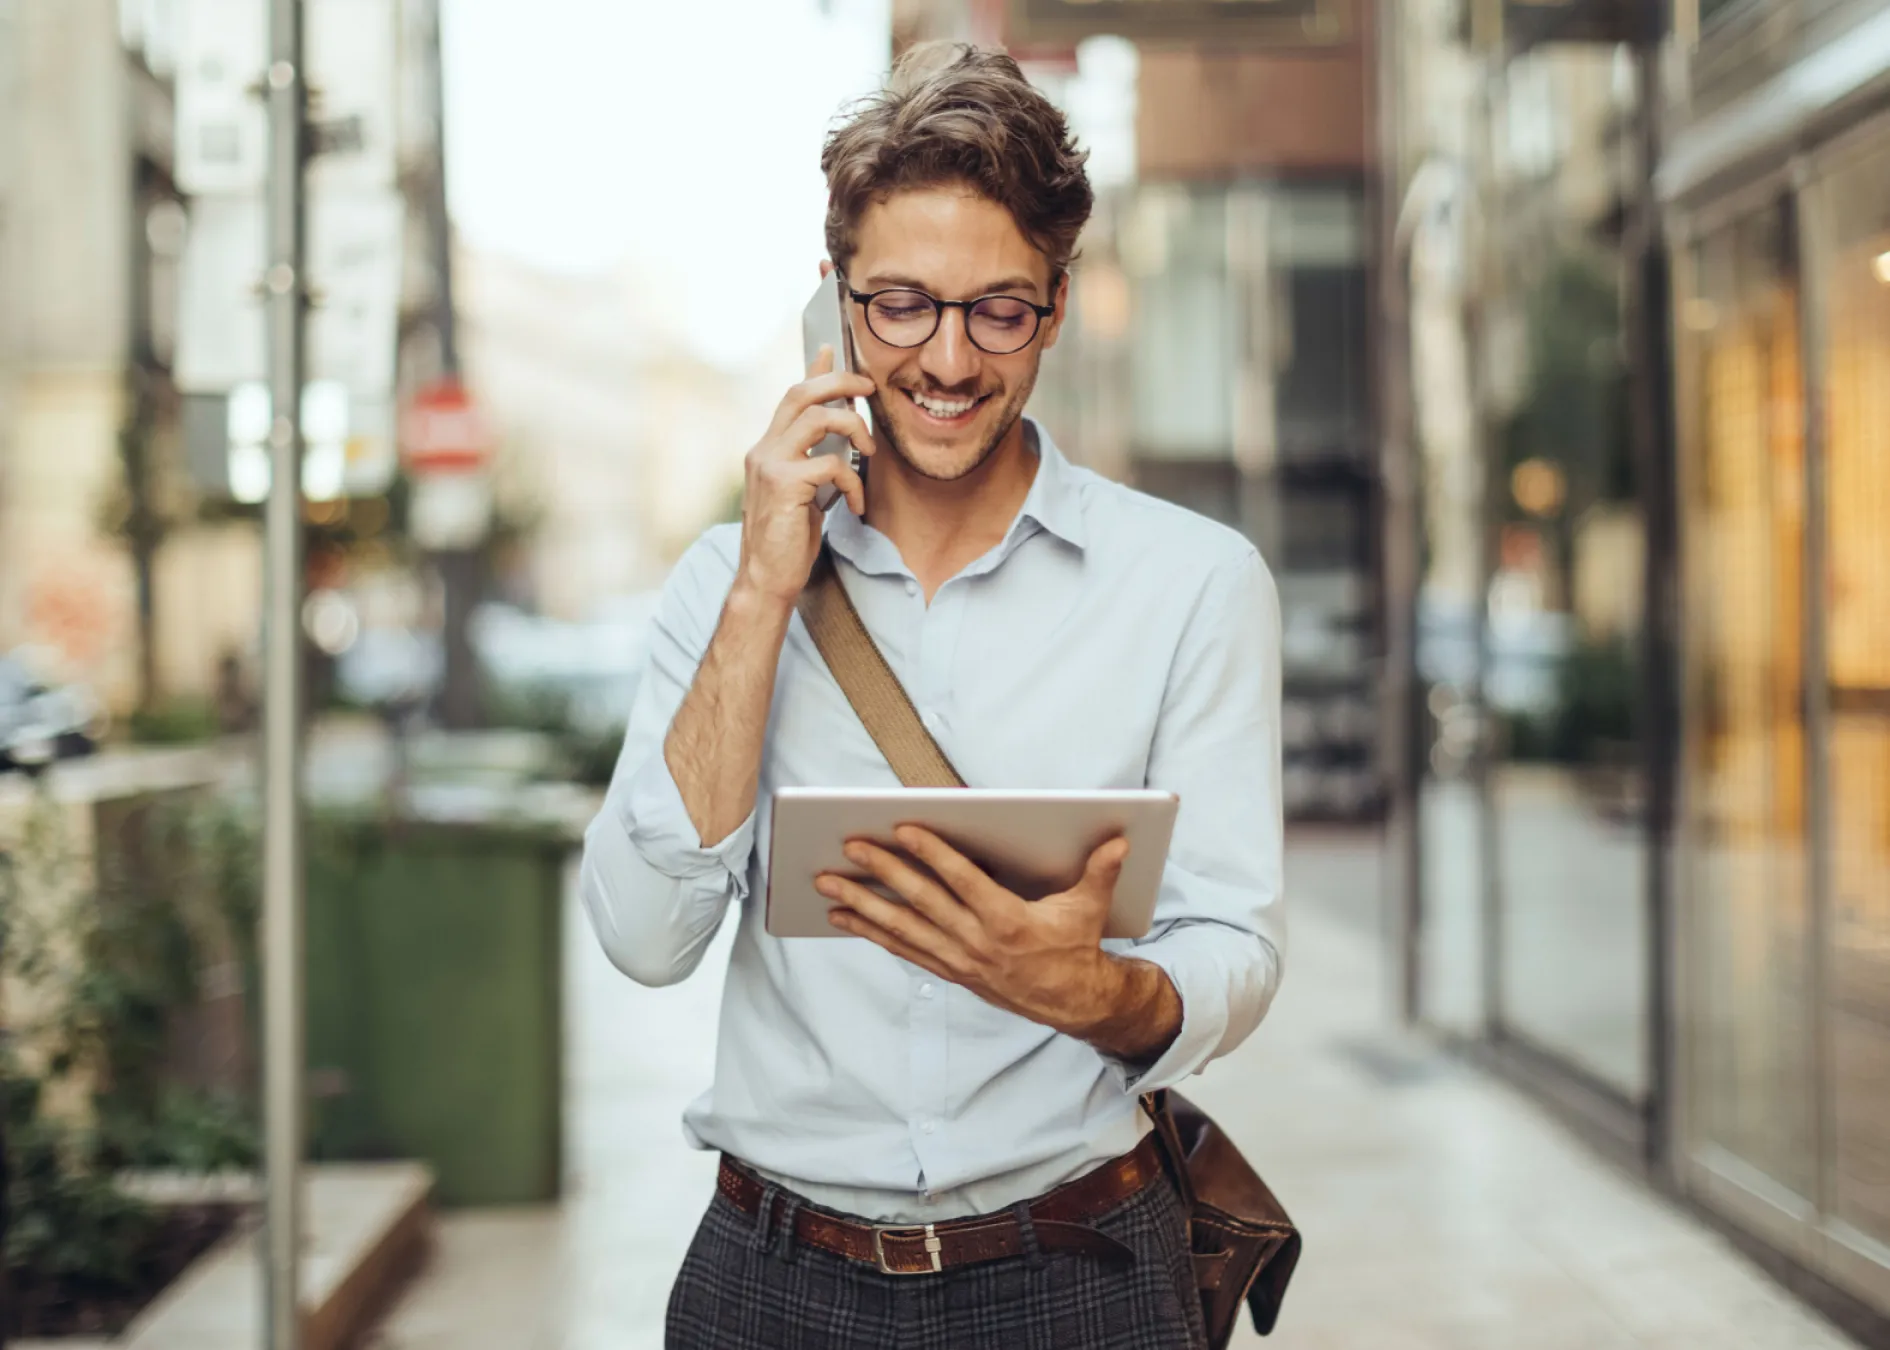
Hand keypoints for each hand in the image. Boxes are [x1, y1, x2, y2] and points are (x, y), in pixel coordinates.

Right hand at [735, 347, 876, 607]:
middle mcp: (763, 450)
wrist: (766, 579)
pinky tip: (856, 503)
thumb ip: (813, 463)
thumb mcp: (803, 493)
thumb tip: (838, 443)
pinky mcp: (784, 484)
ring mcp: (770, 464)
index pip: (791, 397)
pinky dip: (853, 482)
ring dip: (854, 428)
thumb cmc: (786, 541)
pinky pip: (832, 464)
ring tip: (869, 453)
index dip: (813, 371)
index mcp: (767, 449)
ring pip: (819, 418)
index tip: (831, 349)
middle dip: (840, 382)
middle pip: (803, 393)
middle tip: (869, 389)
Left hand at [817, 827, 1179, 1058]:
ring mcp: (959, 959)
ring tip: (828, 886)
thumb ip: (1100, 871)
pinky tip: (845, 917)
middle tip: (849, 847)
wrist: (1074, 1003)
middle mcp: (977, 942)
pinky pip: (904, 950)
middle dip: (882, 873)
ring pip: (903, 929)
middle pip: (921, 901)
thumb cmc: (1078, 946)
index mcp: (1008, 921)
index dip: (931, 853)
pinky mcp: (951, 971)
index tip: (902, 829)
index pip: (961, 880)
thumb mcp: (1091, 907)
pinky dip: (872, 933)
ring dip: (862, 906)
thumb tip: (1119, 840)